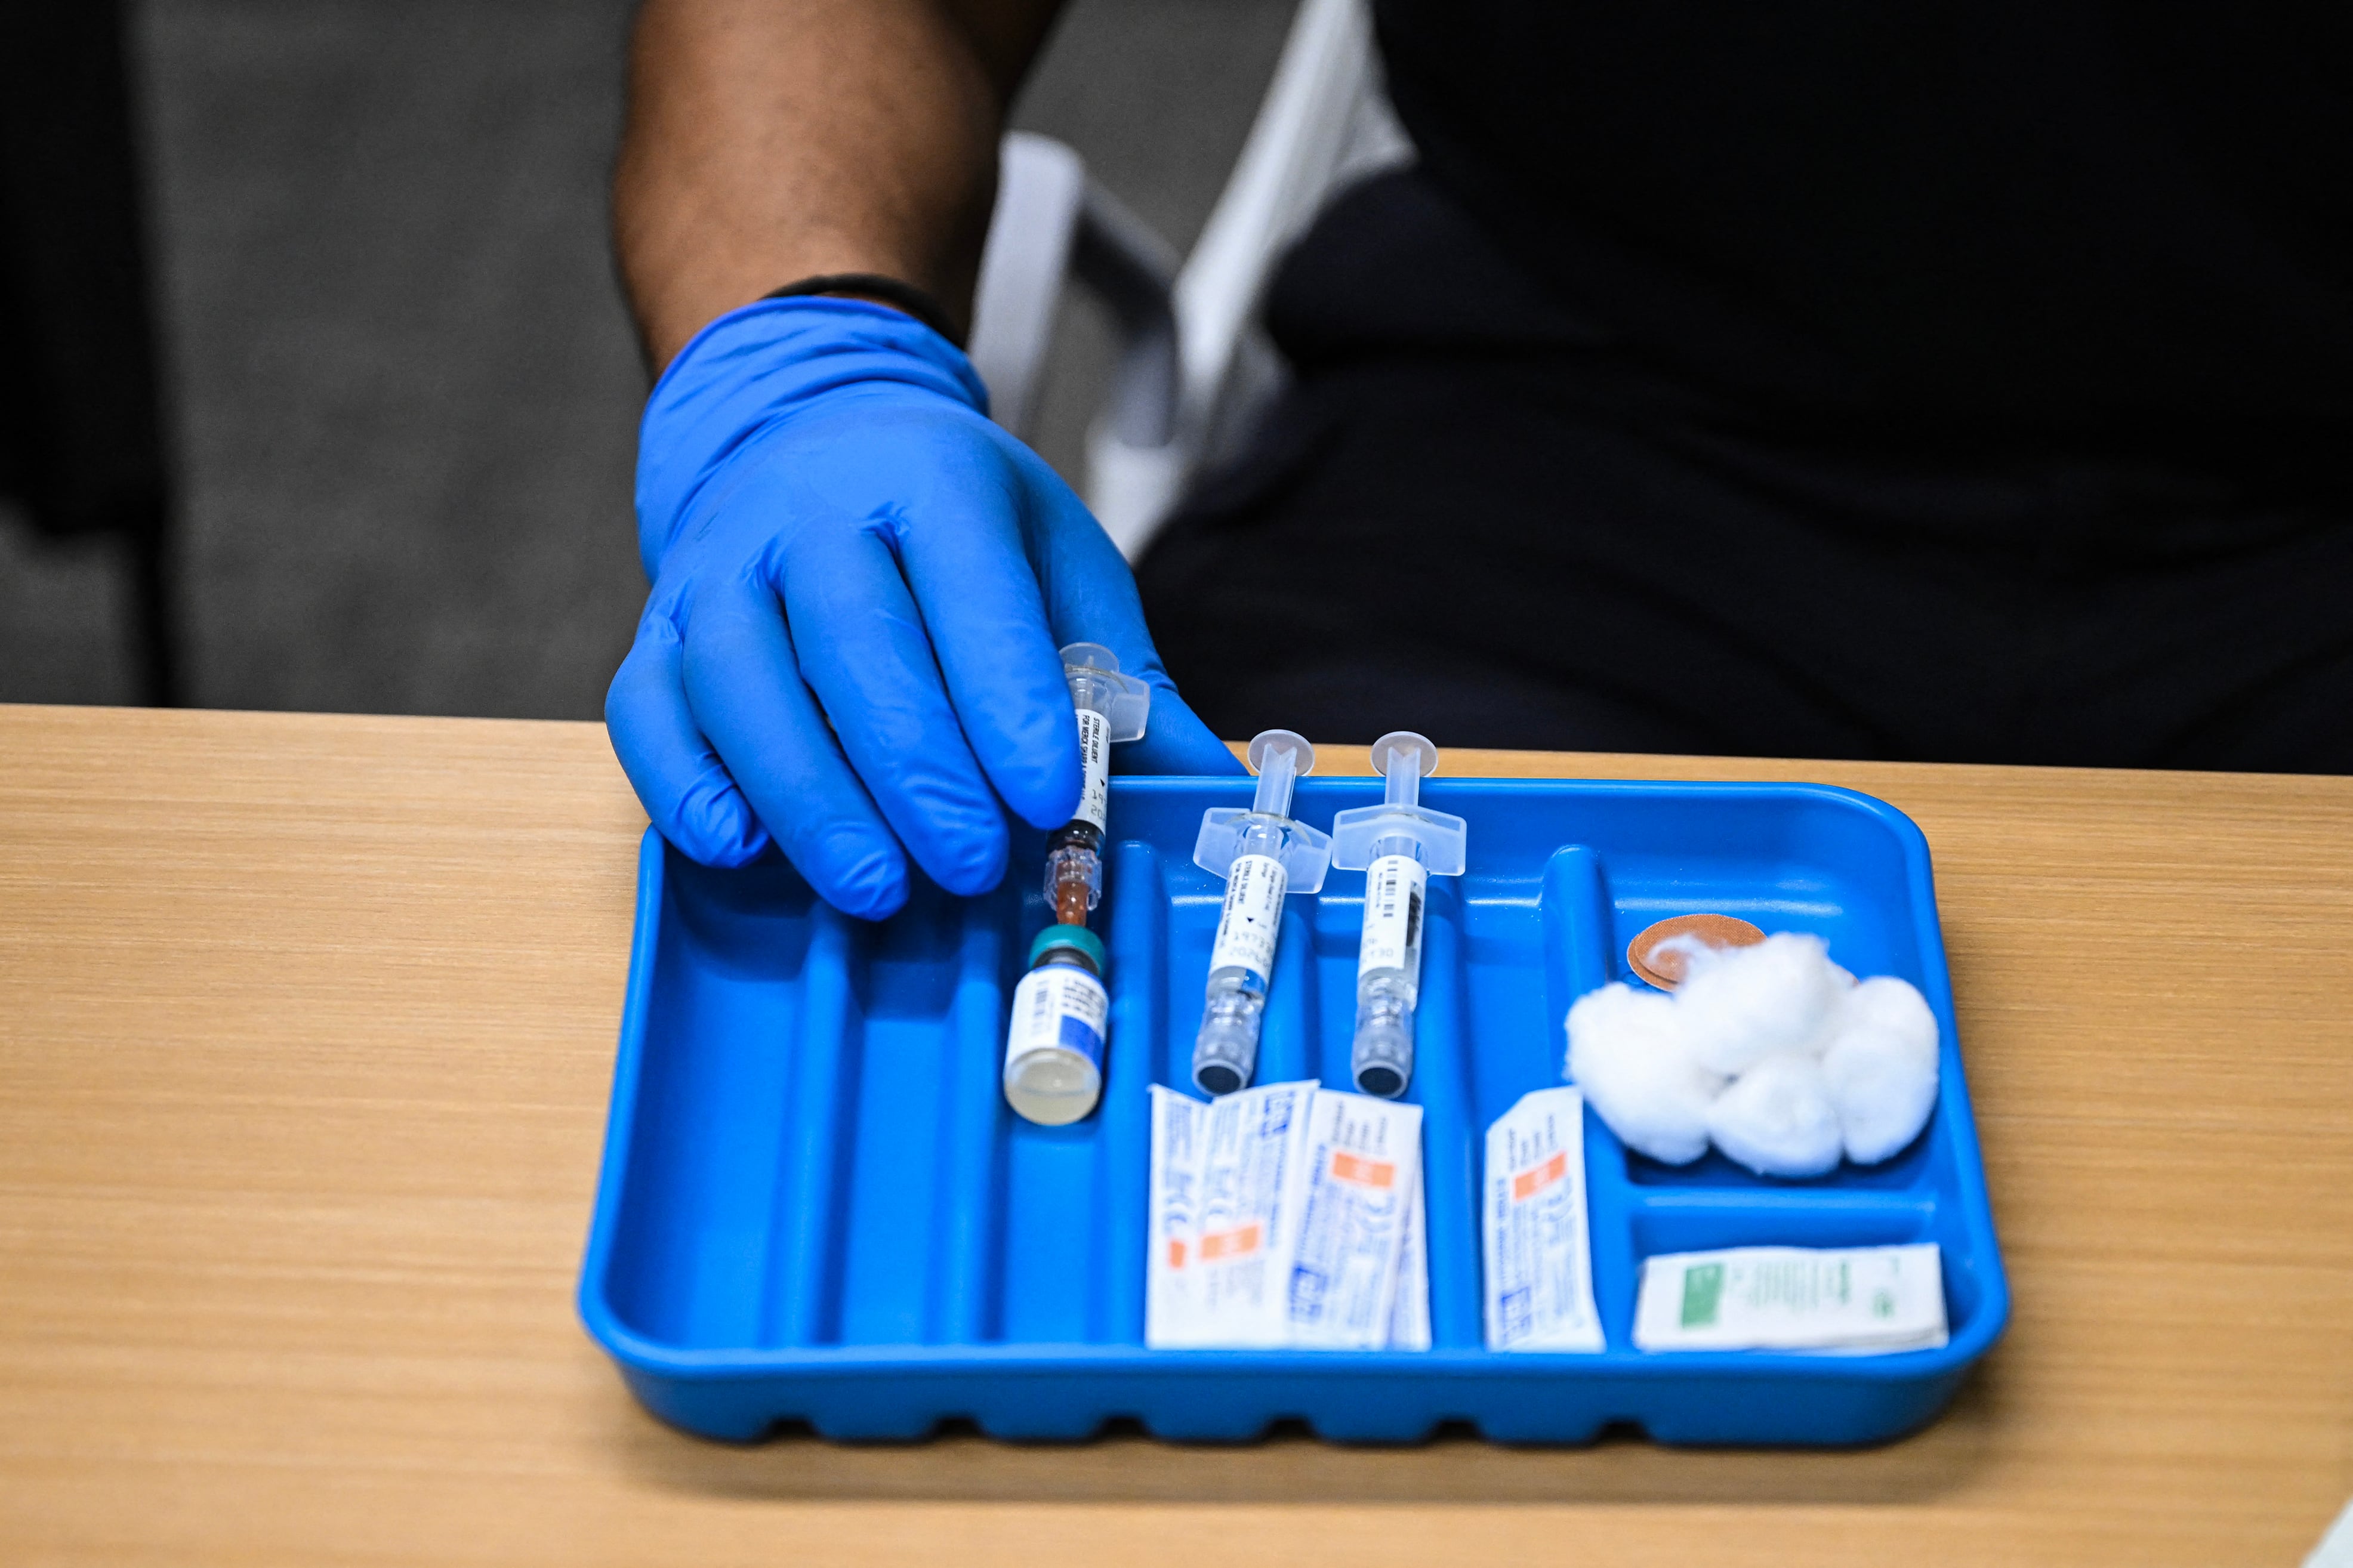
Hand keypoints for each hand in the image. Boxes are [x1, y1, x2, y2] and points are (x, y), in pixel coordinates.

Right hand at [608, 297, 1239, 918]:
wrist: (813, 440)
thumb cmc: (953, 529)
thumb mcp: (1056, 567)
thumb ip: (1124, 681)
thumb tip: (1211, 795)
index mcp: (933, 483)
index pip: (972, 592)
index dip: (1008, 699)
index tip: (1049, 795)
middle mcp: (812, 516)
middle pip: (856, 645)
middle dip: (918, 769)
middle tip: (971, 865)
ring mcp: (721, 570)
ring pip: (743, 681)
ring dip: (808, 795)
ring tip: (875, 887)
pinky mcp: (658, 629)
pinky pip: (649, 707)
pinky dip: (683, 783)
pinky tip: (739, 847)